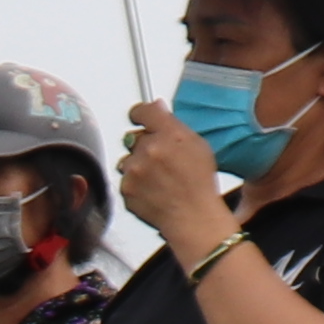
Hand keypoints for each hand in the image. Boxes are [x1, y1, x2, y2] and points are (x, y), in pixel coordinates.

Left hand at [115, 98, 230, 262]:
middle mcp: (149, 149)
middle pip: (134, 137)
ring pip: (127, 159)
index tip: (139, 116)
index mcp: (170, 134)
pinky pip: (125, 179)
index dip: (140, 114)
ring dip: (137, 165)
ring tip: (158, 178)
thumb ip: (173, 125)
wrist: (192, 216)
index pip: (142, 111)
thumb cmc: (199, 184)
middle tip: (160, 159)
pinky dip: (135, 183)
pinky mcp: (125, 187)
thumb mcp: (198, 145)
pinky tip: (152, 189)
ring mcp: (134, 169)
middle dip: (144, 145)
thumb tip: (157, 108)